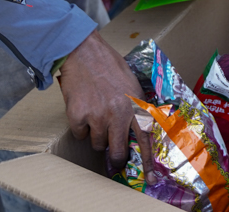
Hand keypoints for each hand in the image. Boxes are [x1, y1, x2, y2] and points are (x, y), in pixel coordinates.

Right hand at [59, 30, 143, 173]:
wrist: (83, 51)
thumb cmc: (109, 65)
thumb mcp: (131, 85)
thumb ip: (135, 107)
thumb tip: (138, 129)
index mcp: (134, 105)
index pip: (145, 138)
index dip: (147, 161)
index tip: (150, 178)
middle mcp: (118, 114)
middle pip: (118, 151)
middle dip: (116, 157)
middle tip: (113, 155)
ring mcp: (98, 116)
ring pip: (97, 144)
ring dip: (96, 134)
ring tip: (95, 112)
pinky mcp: (78, 116)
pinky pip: (80, 134)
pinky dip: (80, 125)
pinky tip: (82, 107)